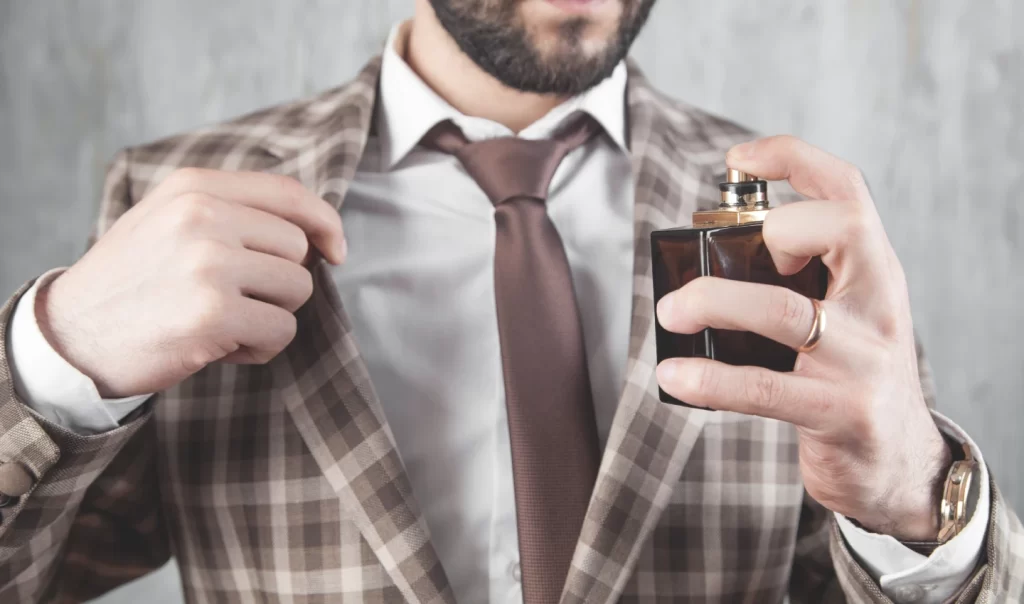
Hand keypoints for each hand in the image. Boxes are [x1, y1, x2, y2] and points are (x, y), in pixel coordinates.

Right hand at [37, 168, 345, 398]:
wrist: (72, 336)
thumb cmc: (134, 280)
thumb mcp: (169, 220)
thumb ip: (232, 211)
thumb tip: (315, 231)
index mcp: (193, 187)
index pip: (289, 193)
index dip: (325, 222)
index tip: (337, 250)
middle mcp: (202, 217)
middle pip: (298, 249)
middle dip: (279, 281)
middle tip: (234, 298)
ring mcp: (208, 265)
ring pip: (297, 290)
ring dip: (271, 316)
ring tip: (225, 322)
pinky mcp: (213, 315)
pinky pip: (281, 331)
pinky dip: (261, 348)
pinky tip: (221, 347)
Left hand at [655, 136, 950, 540]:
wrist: (899, 464)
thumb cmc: (852, 376)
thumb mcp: (846, 314)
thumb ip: (803, 278)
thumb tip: (706, 253)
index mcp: (876, 271)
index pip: (849, 192)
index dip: (795, 159)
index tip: (738, 159)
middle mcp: (879, 305)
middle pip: (841, 228)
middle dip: (777, 227)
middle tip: (725, 252)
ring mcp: (864, 361)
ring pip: (786, 311)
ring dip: (716, 301)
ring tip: (669, 311)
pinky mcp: (840, 414)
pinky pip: (765, 389)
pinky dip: (711, 380)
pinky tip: (674, 375)